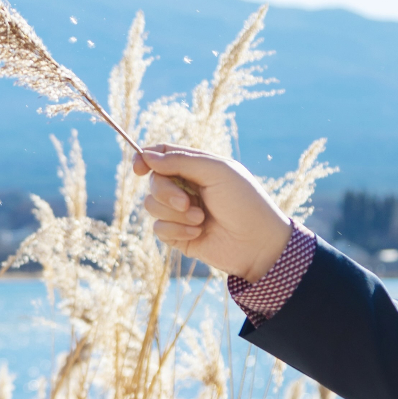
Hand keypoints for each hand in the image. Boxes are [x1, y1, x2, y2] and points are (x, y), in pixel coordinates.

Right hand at [134, 143, 292, 282]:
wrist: (258, 243)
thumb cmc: (244, 202)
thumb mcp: (216, 172)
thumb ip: (180, 161)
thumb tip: (146, 156)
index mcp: (196, 167)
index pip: (161, 155)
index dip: (145, 158)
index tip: (139, 168)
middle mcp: (186, 187)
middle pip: (154, 181)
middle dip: (165, 192)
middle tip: (186, 202)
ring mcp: (180, 212)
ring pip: (151, 205)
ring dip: (175, 213)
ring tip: (201, 219)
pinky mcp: (178, 235)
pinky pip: (159, 228)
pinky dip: (177, 230)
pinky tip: (198, 232)